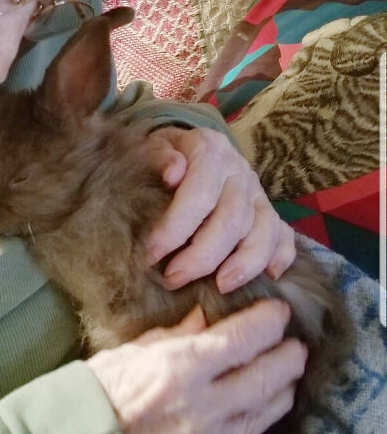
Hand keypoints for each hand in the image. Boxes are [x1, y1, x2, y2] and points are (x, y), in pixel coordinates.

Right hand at [86, 299, 306, 433]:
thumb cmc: (99, 391)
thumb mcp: (132, 350)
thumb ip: (175, 333)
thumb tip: (205, 316)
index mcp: (182, 367)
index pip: (244, 338)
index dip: (268, 322)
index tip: (279, 312)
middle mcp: (206, 404)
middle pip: (268, 375)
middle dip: (288, 355)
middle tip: (295, 342)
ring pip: (269, 409)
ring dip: (284, 386)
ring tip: (288, 371)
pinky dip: (265, 415)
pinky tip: (266, 403)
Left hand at [142, 126, 295, 292]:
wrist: (181, 146)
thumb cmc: (162, 155)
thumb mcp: (150, 146)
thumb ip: (158, 156)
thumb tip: (172, 172)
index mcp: (210, 151)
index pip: (200, 195)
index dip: (175, 229)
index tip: (151, 254)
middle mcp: (239, 171)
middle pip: (232, 220)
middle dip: (202, 256)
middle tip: (173, 279)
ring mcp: (258, 193)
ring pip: (263, 232)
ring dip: (243, 265)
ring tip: (219, 288)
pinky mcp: (269, 212)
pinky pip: (284, 237)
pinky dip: (279, 258)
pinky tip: (267, 278)